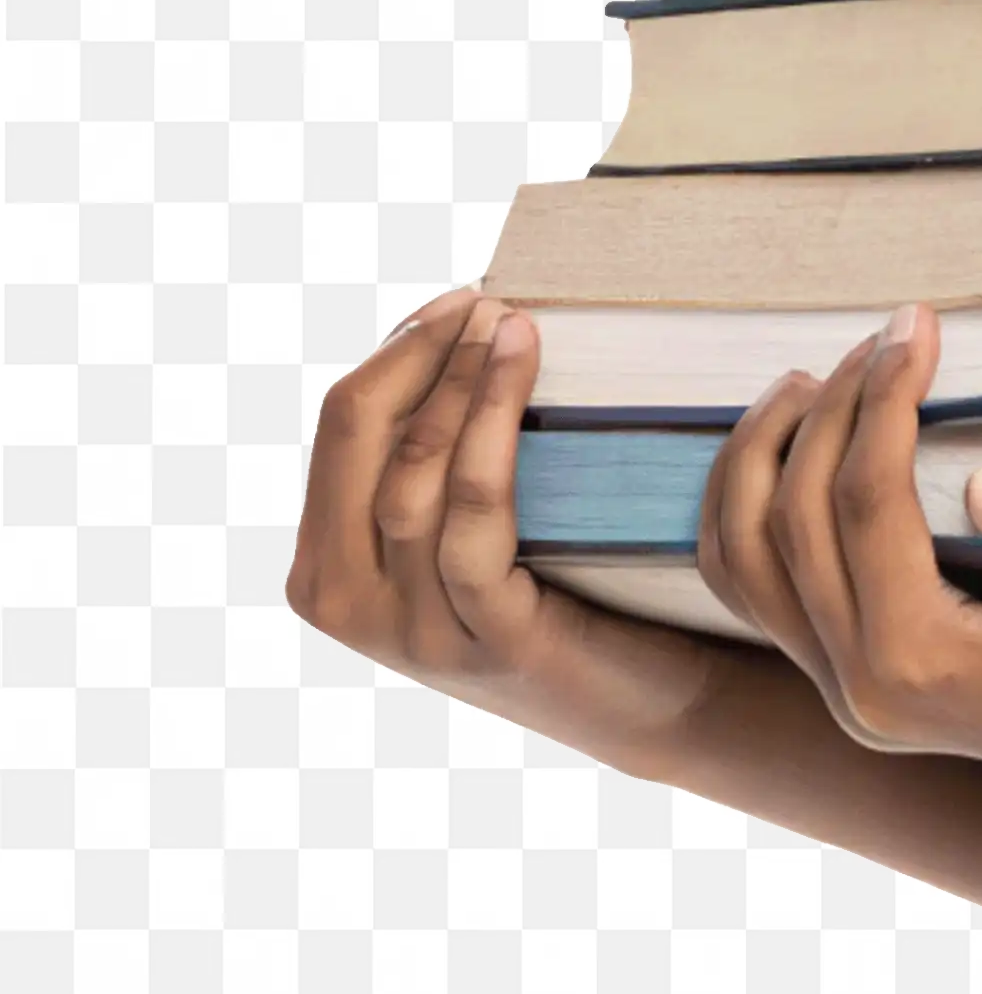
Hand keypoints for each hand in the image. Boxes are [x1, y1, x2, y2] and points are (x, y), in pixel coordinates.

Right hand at [285, 286, 725, 770]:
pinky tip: (524, 371)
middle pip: (359, 438)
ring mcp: (413, 631)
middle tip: (486, 299)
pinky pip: (476, 519)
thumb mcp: (471, 523)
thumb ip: (435, 455)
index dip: (399, 348)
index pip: (339, 426)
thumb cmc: (564, 585)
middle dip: (424, 353)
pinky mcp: (490, 639)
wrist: (642, 694)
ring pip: (415, 474)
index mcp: (326, 566)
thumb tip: (454, 324)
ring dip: (464, 382)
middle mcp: (347, 605)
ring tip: (513, 321)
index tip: (461, 298)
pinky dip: (495, 431)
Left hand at [697, 301, 981, 818]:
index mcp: (921, 664)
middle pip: (794, 521)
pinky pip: (755, 592)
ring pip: (746, 561)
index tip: (919, 327)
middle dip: (833, 409)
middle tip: (887, 337)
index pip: (867, 504)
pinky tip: (786, 455)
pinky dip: (746, 514)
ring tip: (811, 382)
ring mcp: (839, 690)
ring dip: (760, 460)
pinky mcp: (840, 682)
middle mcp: (859, 686)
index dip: (885, 400)